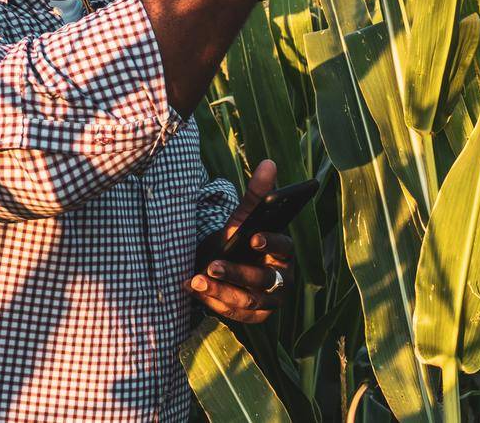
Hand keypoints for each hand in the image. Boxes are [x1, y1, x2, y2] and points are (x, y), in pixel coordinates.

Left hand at [186, 161, 295, 323]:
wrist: (227, 267)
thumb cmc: (240, 240)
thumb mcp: (243, 219)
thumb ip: (256, 194)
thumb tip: (269, 162)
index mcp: (284, 251)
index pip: (283, 247)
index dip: (270, 243)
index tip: (252, 237)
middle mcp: (282, 278)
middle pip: (263, 279)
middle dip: (236, 273)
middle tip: (211, 265)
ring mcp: (271, 300)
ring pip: (248, 300)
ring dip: (220, 291)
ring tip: (195, 280)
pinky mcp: (256, 316)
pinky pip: (236, 314)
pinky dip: (215, 302)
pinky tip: (195, 290)